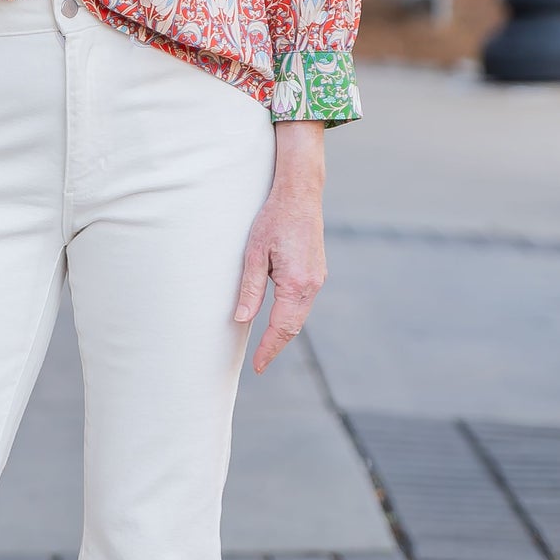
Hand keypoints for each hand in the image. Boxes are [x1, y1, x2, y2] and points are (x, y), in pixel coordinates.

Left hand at [233, 122, 325, 373]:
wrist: (300, 193)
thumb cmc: (274, 218)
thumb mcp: (254, 252)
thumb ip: (250, 288)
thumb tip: (241, 319)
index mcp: (297, 283)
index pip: (281, 327)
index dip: (269, 349)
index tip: (257, 367)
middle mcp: (312, 284)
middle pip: (293, 327)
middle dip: (276, 346)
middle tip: (259, 364)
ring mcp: (317, 278)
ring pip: (299, 316)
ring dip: (283, 332)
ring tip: (265, 347)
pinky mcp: (316, 271)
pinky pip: (303, 302)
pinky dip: (291, 316)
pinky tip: (278, 321)